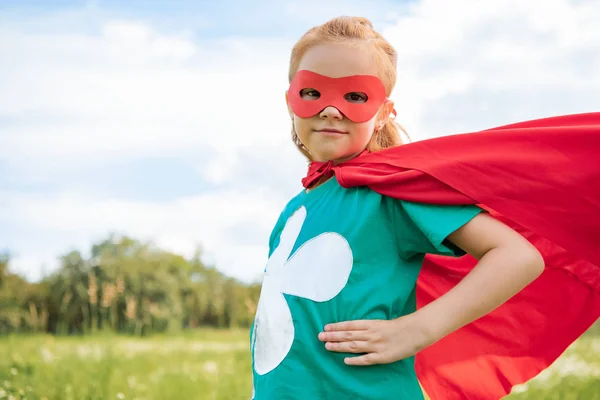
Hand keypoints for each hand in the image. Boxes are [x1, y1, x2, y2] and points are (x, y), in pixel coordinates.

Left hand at [317, 315, 432, 365]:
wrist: (416, 332)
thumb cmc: (400, 326)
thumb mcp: (382, 322)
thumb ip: (368, 326)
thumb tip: (353, 328)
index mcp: (371, 324)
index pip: (350, 325)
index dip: (337, 326)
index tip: (326, 326)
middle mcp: (371, 333)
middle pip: (348, 335)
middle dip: (333, 335)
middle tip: (320, 336)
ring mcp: (376, 345)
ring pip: (353, 346)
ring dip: (339, 346)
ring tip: (327, 346)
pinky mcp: (382, 356)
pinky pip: (366, 359)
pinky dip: (355, 360)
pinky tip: (345, 360)